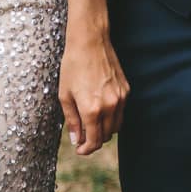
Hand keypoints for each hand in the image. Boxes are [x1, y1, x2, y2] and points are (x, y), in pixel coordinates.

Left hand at [58, 24, 128, 155]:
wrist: (90, 42)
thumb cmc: (73, 66)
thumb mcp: (65, 95)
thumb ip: (72, 120)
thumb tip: (76, 140)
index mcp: (92, 109)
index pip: (94, 140)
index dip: (86, 149)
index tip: (80, 150)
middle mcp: (109, 106)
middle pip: (106, 136)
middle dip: (94, 140)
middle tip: (83, 138)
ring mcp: (120, 98)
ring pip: (116, 126)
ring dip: (104, 130)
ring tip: (91, 124)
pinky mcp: (126, 90)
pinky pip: (121, 112)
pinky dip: (112, 116)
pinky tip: (100, 108)